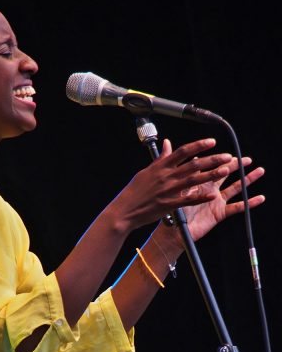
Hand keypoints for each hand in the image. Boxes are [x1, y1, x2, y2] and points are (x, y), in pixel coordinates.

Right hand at [115, 137, 237, 232]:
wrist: (124, 210)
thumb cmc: (134, 191)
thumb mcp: (146, 171)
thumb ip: (161, 159)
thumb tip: (168, 144)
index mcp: (160, 167)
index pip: (183, 152)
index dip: (199, 145)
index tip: (212, 141)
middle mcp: (166, 177)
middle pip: (193, 165)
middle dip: (212, 159)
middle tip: (227, 156)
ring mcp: (168, 191)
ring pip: (193, 181)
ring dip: (210, 175)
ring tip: (225, 170)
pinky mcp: (169, 205)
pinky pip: (187, 200)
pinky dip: (200, 197)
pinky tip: (212, 195)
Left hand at [181, 155, 264, 241]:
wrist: (175, 230)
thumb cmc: (173, 210)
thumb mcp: (181, 190)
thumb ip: (189, 175)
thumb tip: (194, 158)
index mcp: (200, 183)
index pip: (213, 168)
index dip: (221, 161)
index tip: (230, 154)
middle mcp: (210, 190)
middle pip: (226, 175)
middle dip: (236, 166)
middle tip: (247, 159)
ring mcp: (216, 201)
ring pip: (235, 188)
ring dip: (247, 180)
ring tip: (259, 171)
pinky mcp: (220, 213)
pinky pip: (237, 207)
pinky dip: (249, 203)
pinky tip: (260, 198)